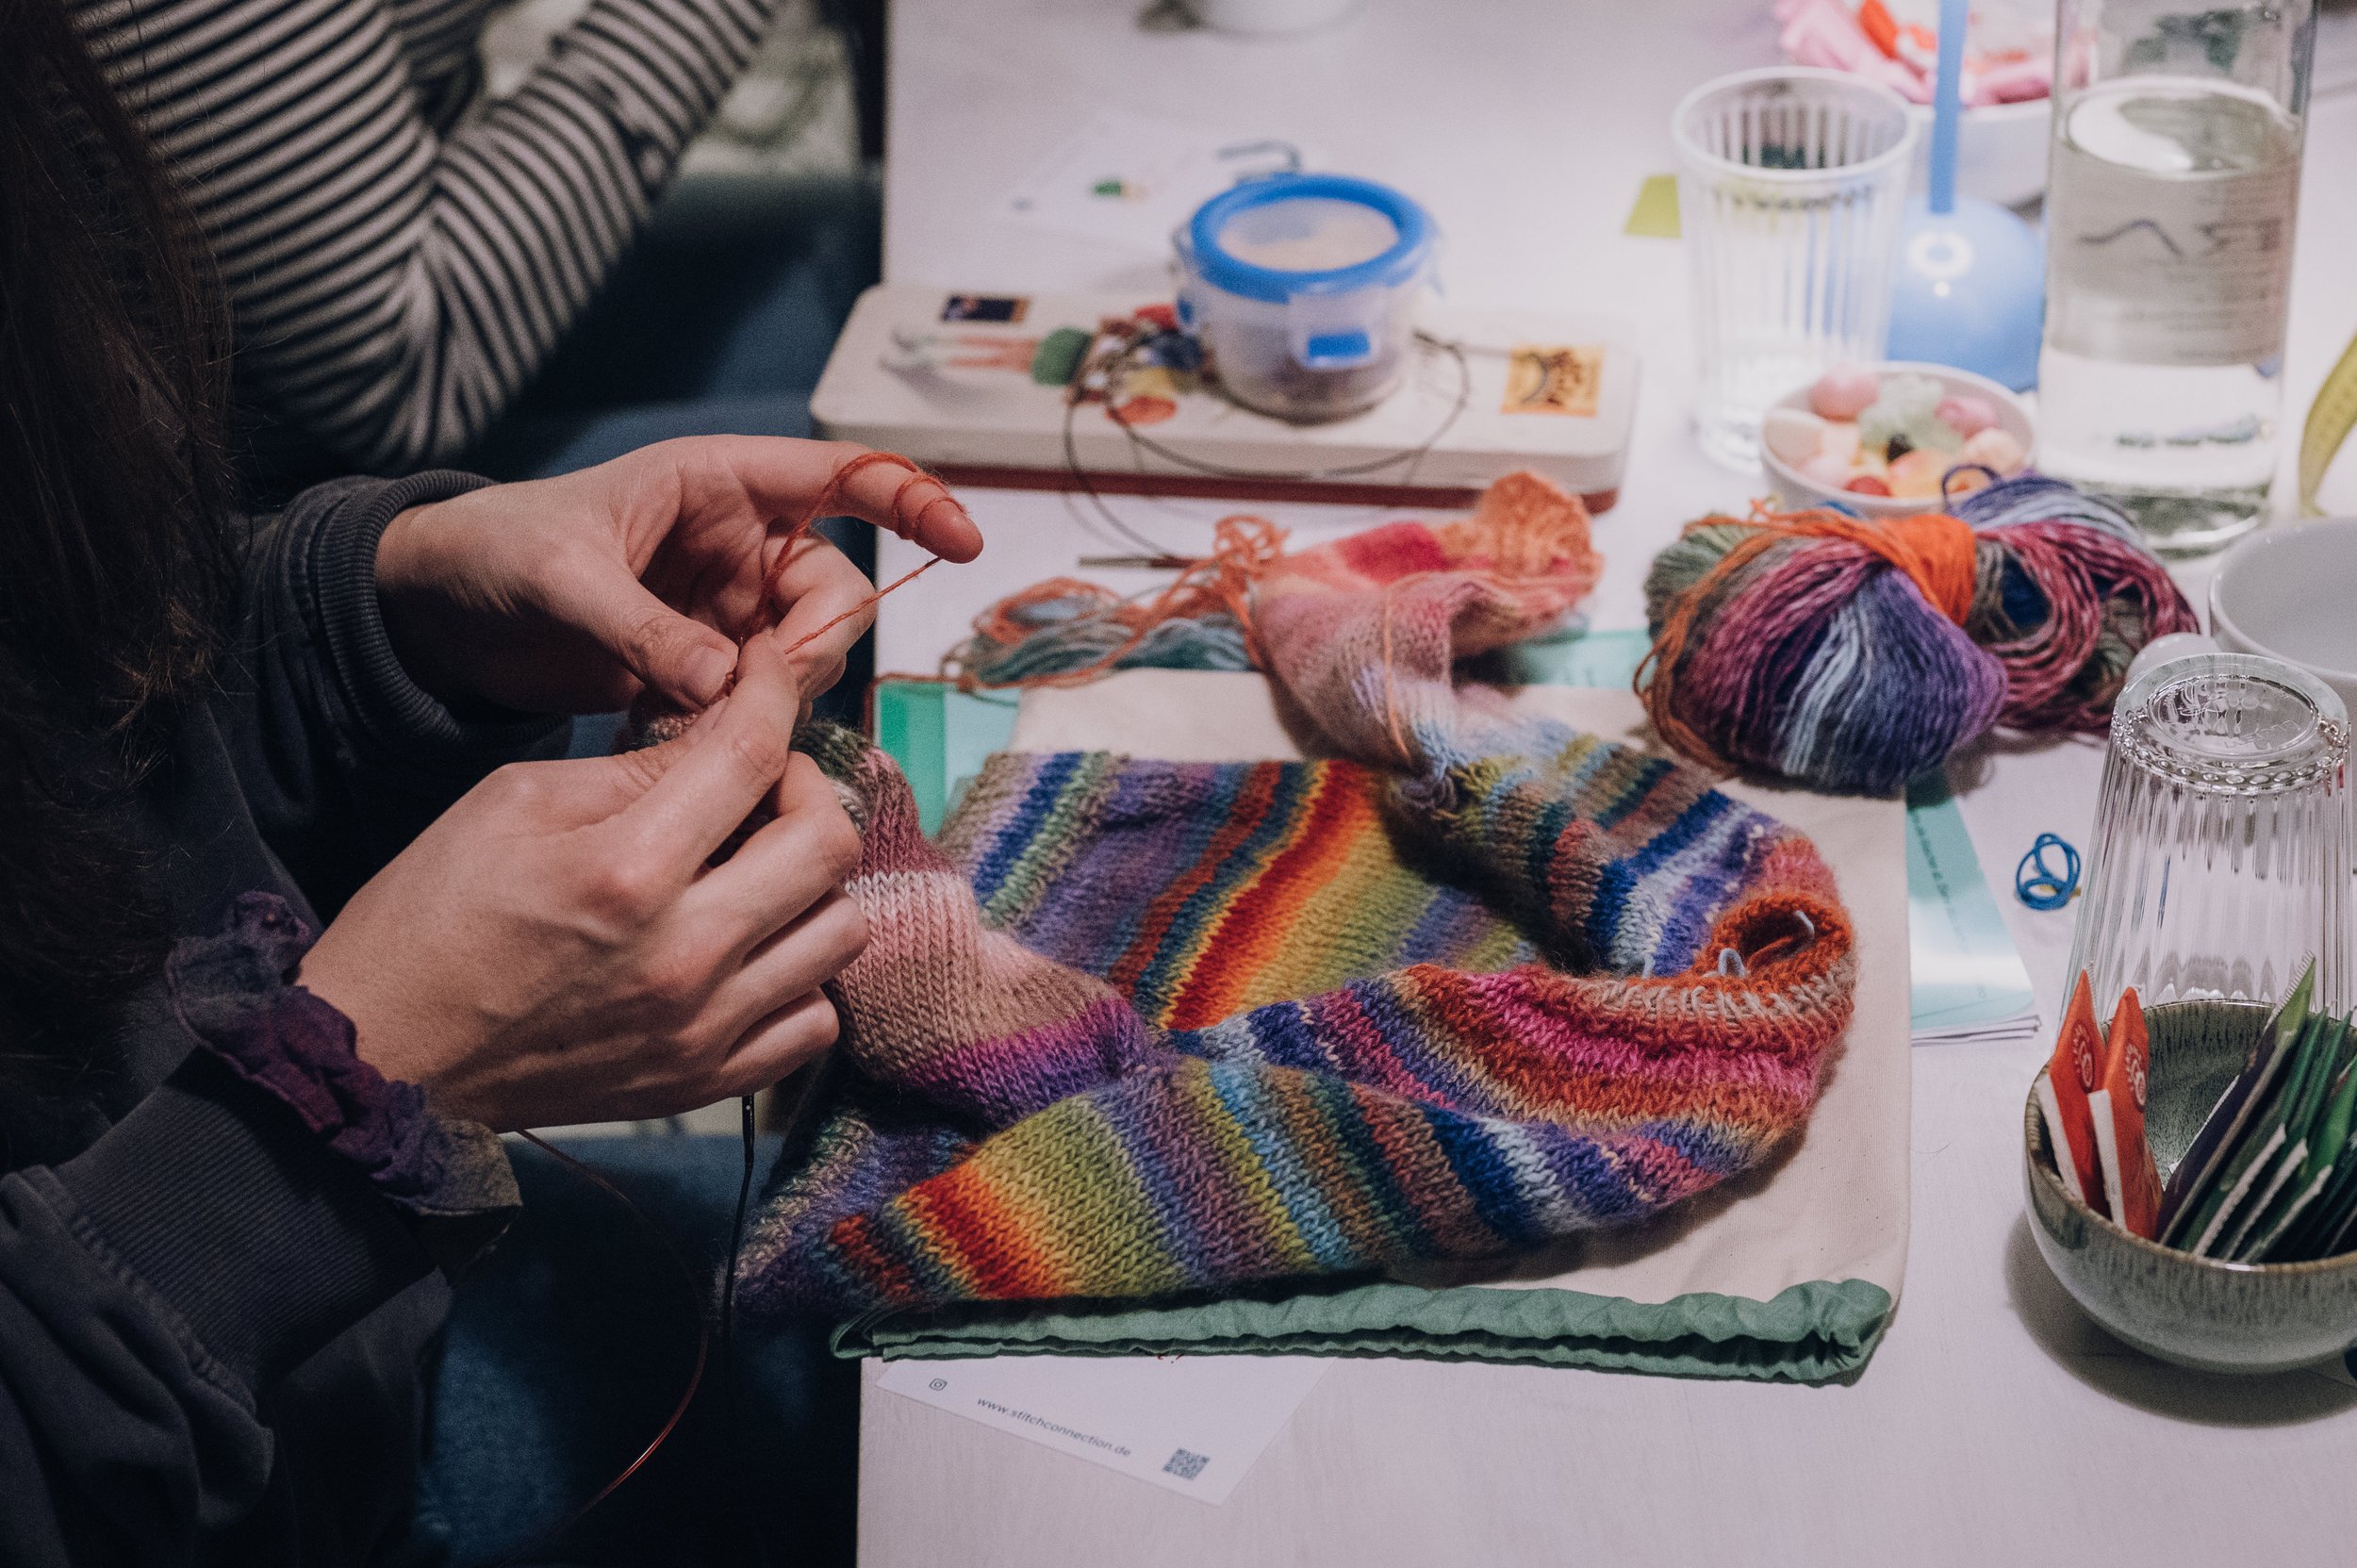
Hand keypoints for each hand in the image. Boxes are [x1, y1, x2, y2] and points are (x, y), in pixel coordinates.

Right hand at [299, 633, 866, 1129]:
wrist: (385, 1056)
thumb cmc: (433, 916)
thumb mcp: (514, 803)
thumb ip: (635, 768)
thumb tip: (728, 729)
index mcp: (626, 868)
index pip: (752, 754)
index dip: (772, 692)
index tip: (767, 673)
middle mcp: (683, 953)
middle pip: (828, 842)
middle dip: (806, 788)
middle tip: (760, 783)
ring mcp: (703, 1027)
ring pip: (842, 930)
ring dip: (812, 883)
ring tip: (757, 868)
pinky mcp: (706, 1082)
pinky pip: (817, 1020)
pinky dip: (802, 975)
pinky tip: (753, 948)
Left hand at [375, 437, 984, 715]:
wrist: (440, 613)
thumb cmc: (496, 553)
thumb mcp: (564, 579)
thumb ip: (645, 630)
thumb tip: (725, 684)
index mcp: (720, 484)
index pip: (844, 478)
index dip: (912, 502)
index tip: (963, 541)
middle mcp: (741, 544)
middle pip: (835, 595)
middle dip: (809, 646)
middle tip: (747, 686)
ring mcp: (730, 610)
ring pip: (804, 659)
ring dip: (767, 699)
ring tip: (677, 712)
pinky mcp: (709, 668)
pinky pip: (760, 703)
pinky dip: (733, 728)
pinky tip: (667, 731)